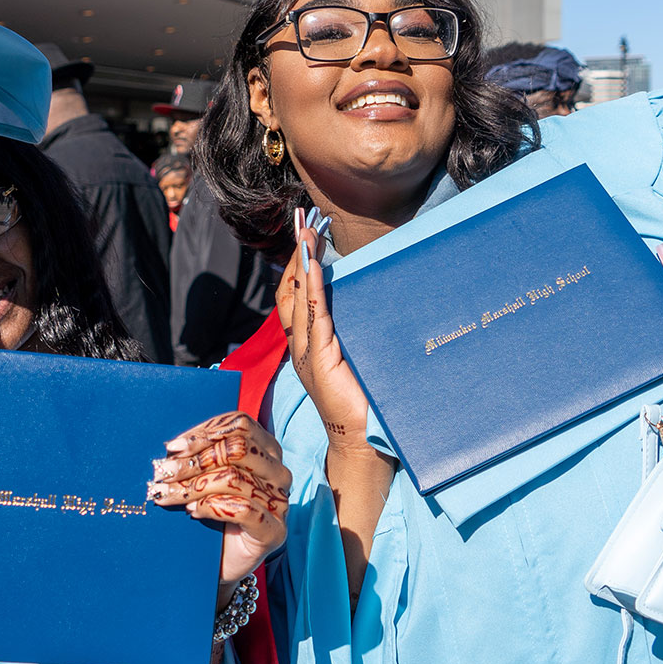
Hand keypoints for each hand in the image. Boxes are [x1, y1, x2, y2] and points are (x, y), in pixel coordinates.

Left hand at [149, 412, 289, 588]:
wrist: (220, 562)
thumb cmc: (211, 513)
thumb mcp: (206, 477)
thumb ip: (199, 456)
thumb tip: (170, 448)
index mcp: (266, 450)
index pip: (240, 425)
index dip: (203, 432)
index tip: (172, 448)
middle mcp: (278, 472)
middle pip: (237, 448)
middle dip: (194, 460)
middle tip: (163, 473)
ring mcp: (280, 501)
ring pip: (233, 478)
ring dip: (193, 486)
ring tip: (168, 495)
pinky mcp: (274, 530)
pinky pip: (241, 509)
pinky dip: (210, 507)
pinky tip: (192, 512)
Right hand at [277, 209, 370, 450]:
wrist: (363, 439)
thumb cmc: (365, 400)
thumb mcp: (357, 357)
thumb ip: (355, 332)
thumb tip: (372, 299)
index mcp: (308, 345)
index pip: (296, 297)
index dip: (298, 266)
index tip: (307, 237)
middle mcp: (300, 347)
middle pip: (290, 292)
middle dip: (297, 256)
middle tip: (306, 224)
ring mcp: (305, 354)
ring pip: (298, 299)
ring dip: (303, 264)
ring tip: (308, 235)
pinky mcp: (318, 360)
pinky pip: (314, 316)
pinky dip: (314, 289)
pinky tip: (316, 267)